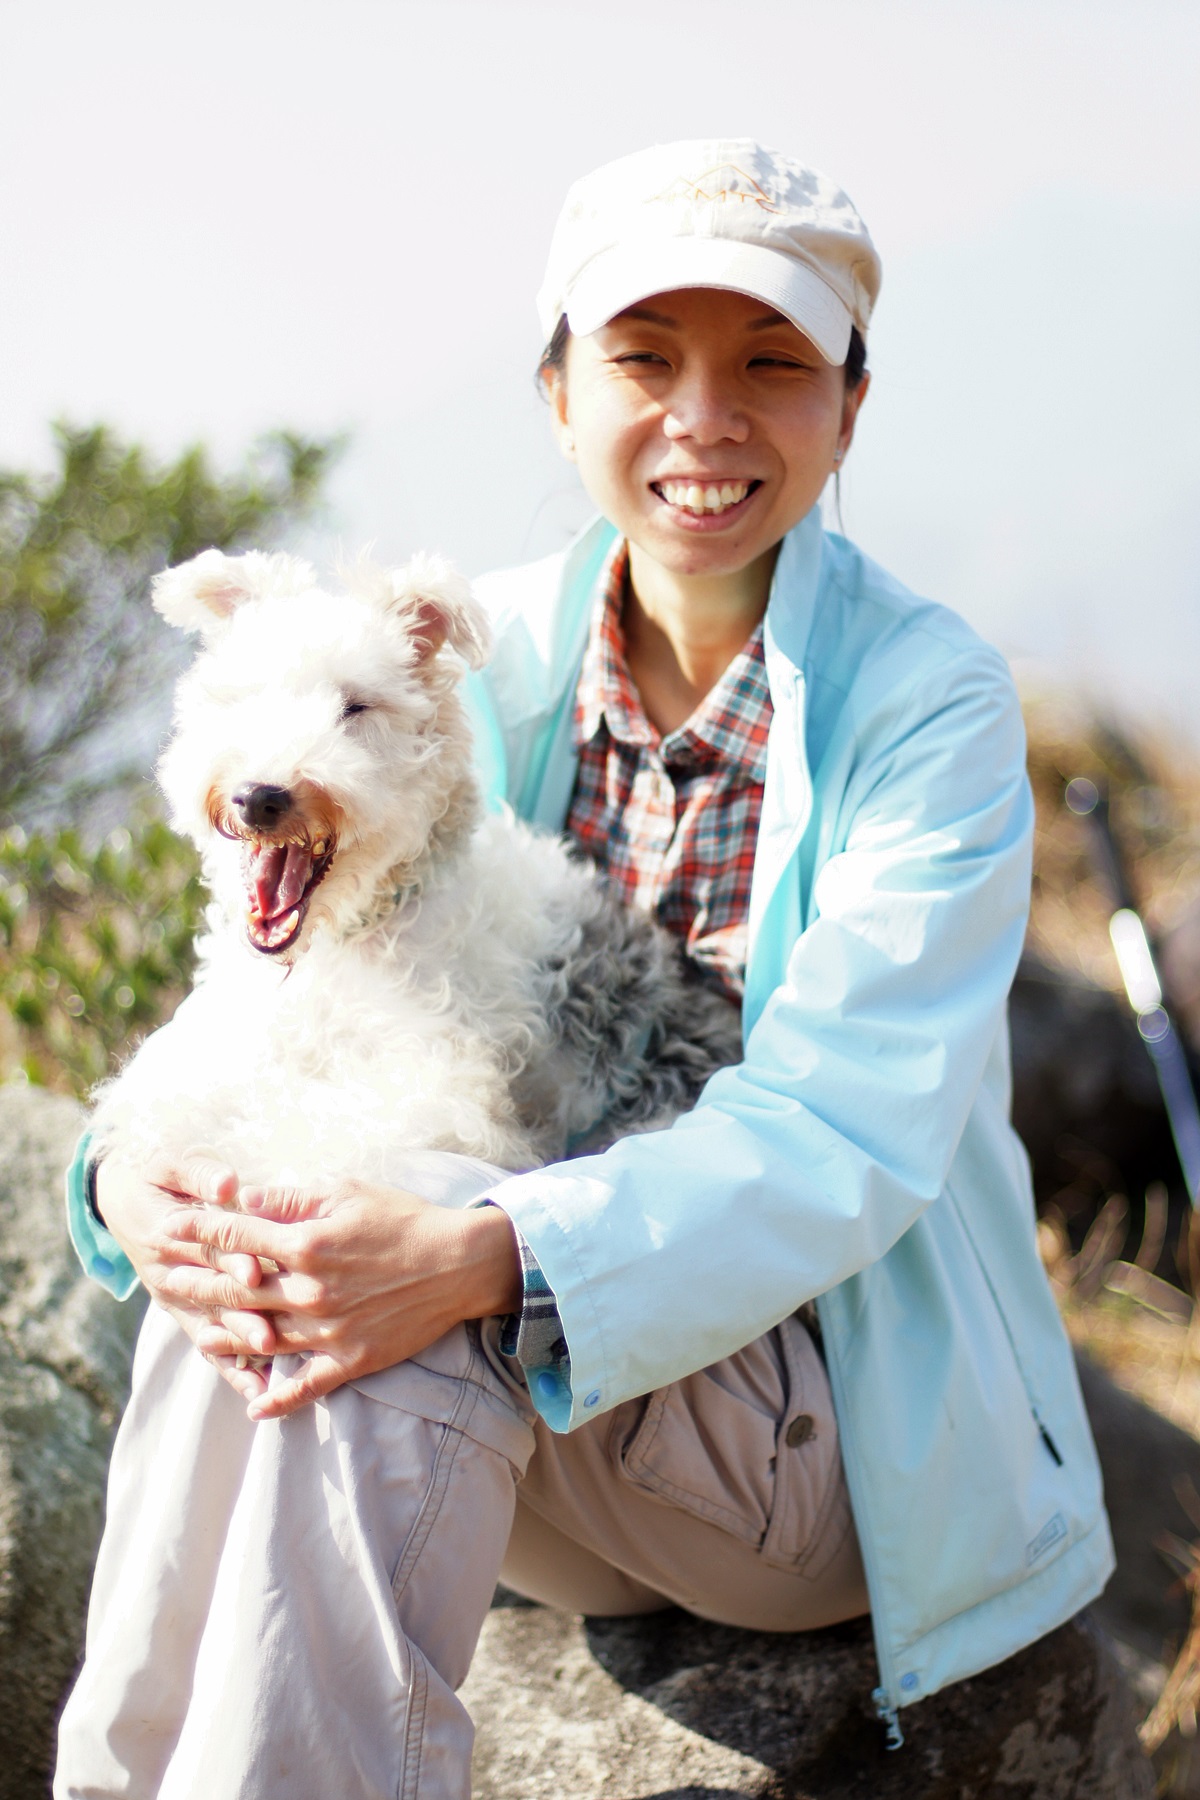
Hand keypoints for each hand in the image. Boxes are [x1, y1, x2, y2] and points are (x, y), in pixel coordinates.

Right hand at [94, 1150, 274, 1404]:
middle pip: (211, 1294)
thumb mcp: (172, 1163)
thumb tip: (228, 1182)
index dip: (231, 1259)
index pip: (205, 1249)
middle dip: (240, 1314)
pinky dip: (230, 1368)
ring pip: (210, 1325)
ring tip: (266, 1366)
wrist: (123, 1199)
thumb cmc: (160, 1175)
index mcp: (167, 1232)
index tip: (257, 1272)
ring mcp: (176, 1297)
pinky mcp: (184, 1312)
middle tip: (269, 1336)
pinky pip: (206, 1344)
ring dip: (237, 1346)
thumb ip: (201, 1173)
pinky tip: (256, 1392)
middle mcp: (169, 1272)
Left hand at [160, 1177, 522, 1420]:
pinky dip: (279, 1398)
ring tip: (200, 1337)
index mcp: (308, 1243)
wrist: (459, 1264)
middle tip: (165, 1279)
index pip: (238, 1235)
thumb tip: (247, 1197)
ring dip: (226, 1338)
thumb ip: (294, 1198)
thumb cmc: (404, 1219)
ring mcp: (330, 1330)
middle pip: (239, 1289)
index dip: (199, 1230)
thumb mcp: (348, 1192)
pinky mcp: (353, 1359)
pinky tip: (254, 1407)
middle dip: (197, 1282)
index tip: (169, 1227)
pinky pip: (308, 1386)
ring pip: (263, 1339)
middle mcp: (311, 1291)